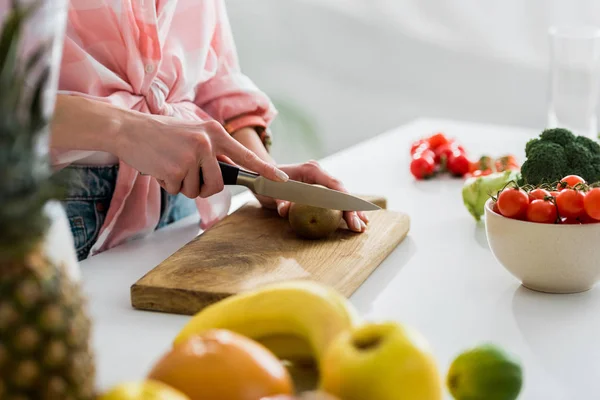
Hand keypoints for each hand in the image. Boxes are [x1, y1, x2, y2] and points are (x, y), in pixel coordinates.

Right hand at [115, 116, 288, 197]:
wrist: (129, 129)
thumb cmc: (162, 134)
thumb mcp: (194, 133)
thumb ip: (213, 150)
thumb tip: (230, 173)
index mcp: (214, 132)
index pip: (245, 155)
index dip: (265, 170)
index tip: (282, 180)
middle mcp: (206, 143)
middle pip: (217, 184)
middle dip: (202, 187)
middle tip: (186, 174)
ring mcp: (191, 156)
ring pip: (196, 190)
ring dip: (182, 185)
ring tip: (170, 165)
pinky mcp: (174, 169)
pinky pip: (178, 191)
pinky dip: (167, 184)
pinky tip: (160, 167)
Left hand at [255, 160, 368, 232]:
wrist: (263, 176)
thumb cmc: (266, 182)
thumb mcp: (270, 192)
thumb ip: (279, 201)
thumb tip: (285, 211)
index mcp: (311, 170)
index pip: (334, 186)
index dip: (345, 202)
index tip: (351, 215)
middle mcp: (319, 173)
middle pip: (341, 192)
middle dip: (352, 210)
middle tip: (359, 227)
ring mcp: (321, 181)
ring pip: (341, 196)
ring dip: (352, 211)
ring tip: (362, 225)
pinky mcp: (319, 189)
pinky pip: (334, 200)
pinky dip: (343, 210)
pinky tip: (353, 220)